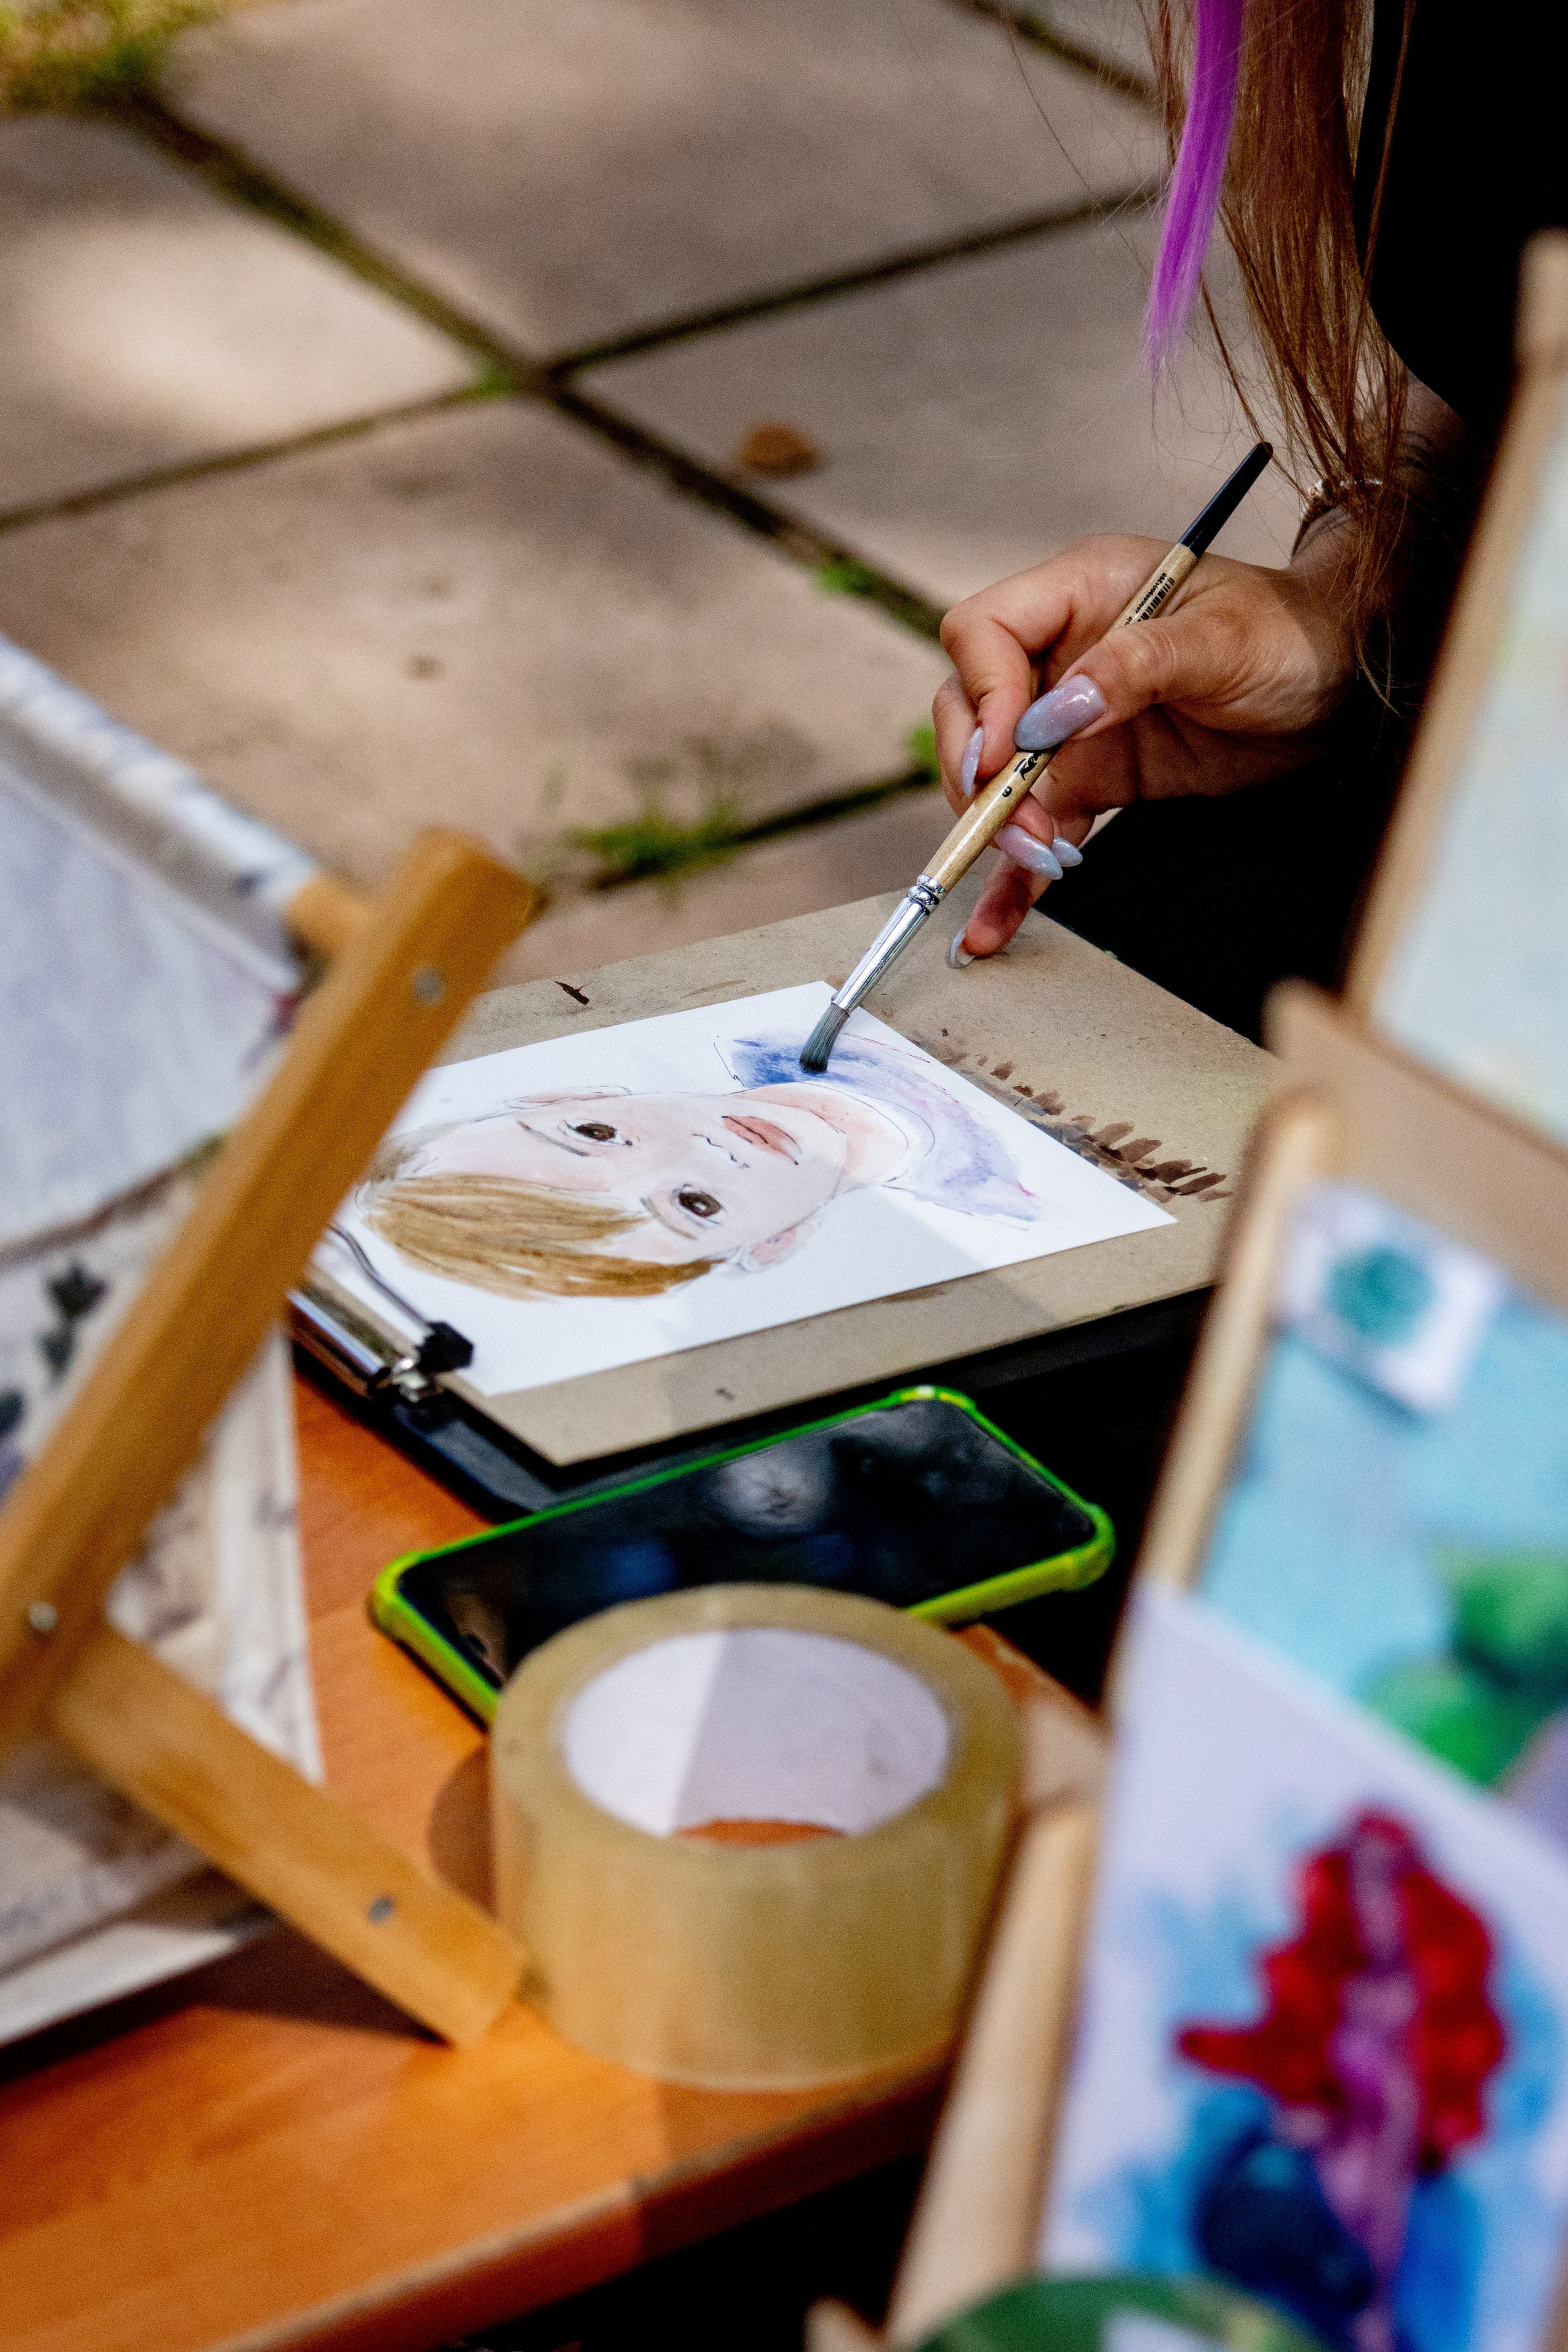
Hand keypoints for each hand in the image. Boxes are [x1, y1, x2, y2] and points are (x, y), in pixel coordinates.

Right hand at [932, 529, 1358, 955]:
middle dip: (982, 774)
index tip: (1008, 751)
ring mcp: (1070, 723)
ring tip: (1038, 861)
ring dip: (998, 829)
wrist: (1337, 686)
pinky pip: (1038, 826)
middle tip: (1022, 822)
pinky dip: (1015, 876)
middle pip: (970, 711)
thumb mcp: (1221, 640)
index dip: (982, 693)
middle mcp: (1060, 655)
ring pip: (994, 779)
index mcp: (1080, 592)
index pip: (983, 632)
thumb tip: (1054, 717)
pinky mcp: (1092, 779)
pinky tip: (997, 923)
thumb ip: (1136, 667)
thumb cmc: (1287, 636)